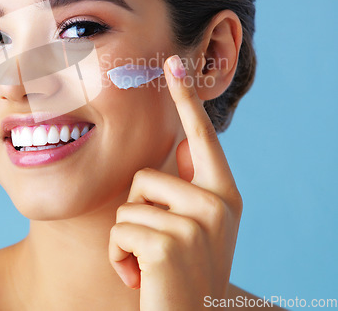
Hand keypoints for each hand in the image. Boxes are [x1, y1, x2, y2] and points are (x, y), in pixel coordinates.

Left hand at [108, 55, 242, 309]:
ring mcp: (197, 225)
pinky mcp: (169, 245)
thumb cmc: (182, 274)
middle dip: (137, 213)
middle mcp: (217, 205)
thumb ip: (188, 186)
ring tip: (148, 265)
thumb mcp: (194, 228)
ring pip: (128, 204)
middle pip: (145, 176)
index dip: (186, 98)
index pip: (201, 137)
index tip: (173, 62)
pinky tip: (139, 279)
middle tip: (156, 247)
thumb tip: (181, 142)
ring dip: (126, 238)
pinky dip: (118, 257)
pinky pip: (119, 231)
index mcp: (223, 195)